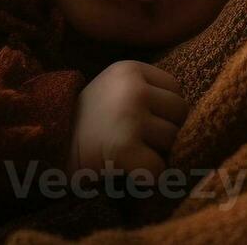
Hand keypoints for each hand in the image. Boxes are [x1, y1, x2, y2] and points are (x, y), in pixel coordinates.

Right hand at [67, 60, 187, 176]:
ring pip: (173, 142)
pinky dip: (147, 177)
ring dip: (156, 154)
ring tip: (127, 152)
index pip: (176, 92)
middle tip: (133, 140)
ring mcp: (130, 117)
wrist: (47, 146)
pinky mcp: (125, 148)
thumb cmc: (88, 122)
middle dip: (164, 132)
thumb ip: (150, 92)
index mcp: (130, 69)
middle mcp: (133, 88)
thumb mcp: (116, 90)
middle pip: (181, 115)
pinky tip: (125, 169)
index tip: (138, 121)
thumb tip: (199, 118)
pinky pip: (160, 169)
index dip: (163, 112)